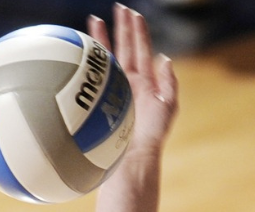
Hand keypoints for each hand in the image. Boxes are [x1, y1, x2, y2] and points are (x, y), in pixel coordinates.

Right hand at [88, 6, 177, 158]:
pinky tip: (84, 49)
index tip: (133, 13)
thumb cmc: (152, 135)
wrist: (132, 154)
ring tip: (94, 20)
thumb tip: (165, 58)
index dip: (138, 32)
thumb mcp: (168, 106)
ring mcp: (113, 91)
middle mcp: (129, 84)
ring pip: (108, 59)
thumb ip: (169, 82)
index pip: (141, 51)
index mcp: (146, 83)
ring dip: (102, 39)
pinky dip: (90, 62)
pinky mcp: (100, 99)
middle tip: (117, 8)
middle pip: (124, 49)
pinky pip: (95, 77)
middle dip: (121, 27)